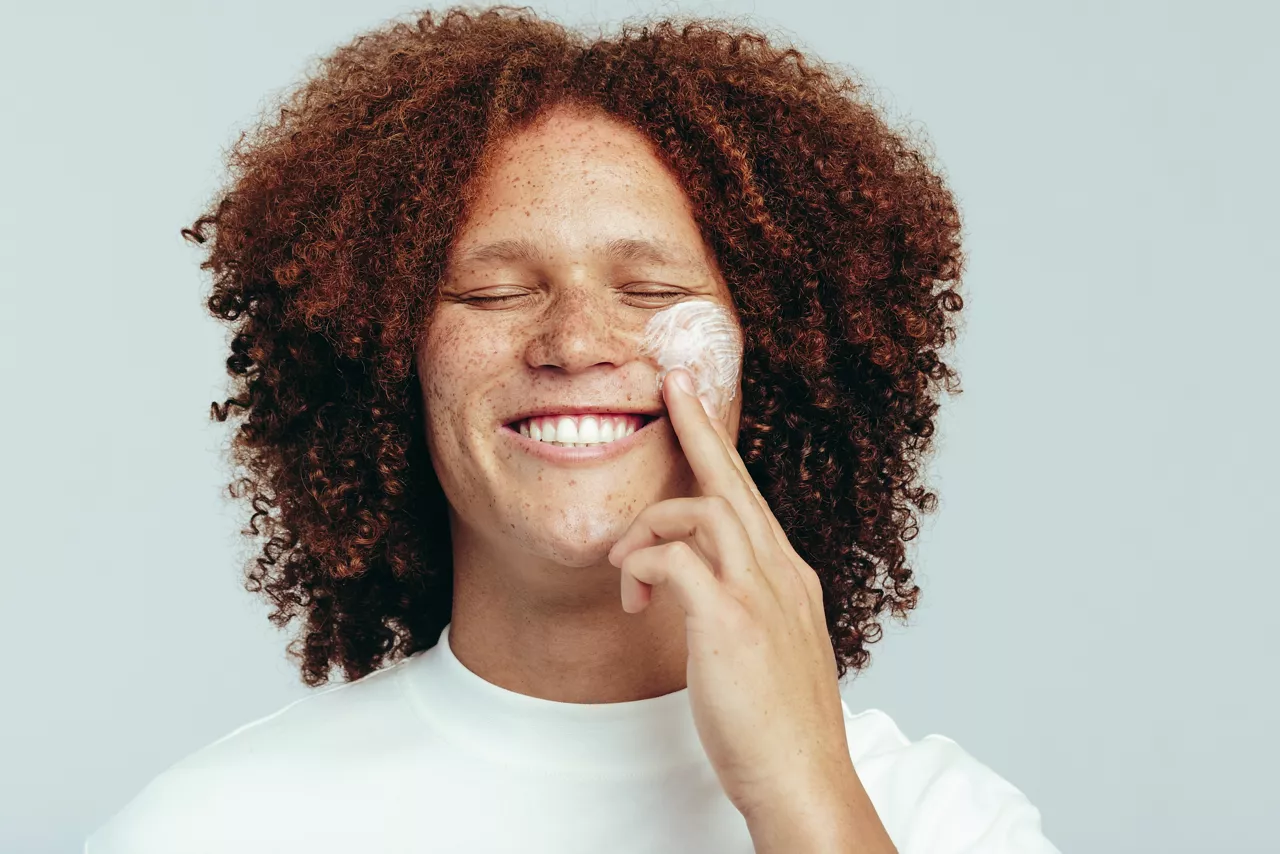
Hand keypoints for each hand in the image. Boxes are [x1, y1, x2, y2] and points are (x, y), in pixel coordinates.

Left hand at [606, 367, 860, 823]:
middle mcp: (781, 573)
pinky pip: (676, 560)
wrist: (804, 779)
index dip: (721, 453)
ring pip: (703, 510)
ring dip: (651, 525)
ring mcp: (761, 594)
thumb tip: (713, 588)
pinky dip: (644, 565)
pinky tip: (634, 596)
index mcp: (789, 577)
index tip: (699, 410)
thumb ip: (751, 607)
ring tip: (624, 565)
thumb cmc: (780, 725)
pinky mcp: (732, 622)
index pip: (751, 498)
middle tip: (670, 384)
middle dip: (700, 427)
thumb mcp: (773, 650)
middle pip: (735, 480)